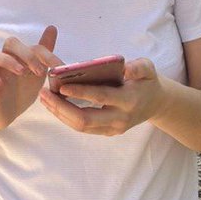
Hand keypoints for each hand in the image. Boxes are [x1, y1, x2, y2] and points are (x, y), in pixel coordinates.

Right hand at [0, 26, 61, 131]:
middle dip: (27, 54)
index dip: (46, 54)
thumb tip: (52, 27)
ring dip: (7, 60)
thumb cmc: (22, 89)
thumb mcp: (37, 72)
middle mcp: (7, 61)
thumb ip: (44, 53)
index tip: (58, 67)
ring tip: (21, 72)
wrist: (8, 113)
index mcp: (20, 57)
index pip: (32, 47)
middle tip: (40, 72)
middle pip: (10, 43)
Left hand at [38, 57, 166, 136]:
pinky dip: (67, 118)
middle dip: (61, 107)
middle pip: (85, 119)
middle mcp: (120, 118)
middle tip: (44, 93)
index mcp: (128, 100)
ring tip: (44, 99)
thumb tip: (126, 68)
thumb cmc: (147, 81)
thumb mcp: (149, 69)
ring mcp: (113, 128)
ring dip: (60, 114)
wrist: (157, 104)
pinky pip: (84, 128)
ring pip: (81, 127)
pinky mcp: (108, 132)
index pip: (100, 97)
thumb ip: (139, 67)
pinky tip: (54, 106)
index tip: (61, 86)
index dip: (80, 93)